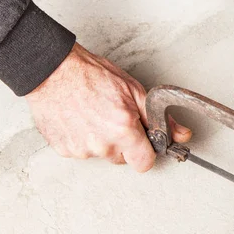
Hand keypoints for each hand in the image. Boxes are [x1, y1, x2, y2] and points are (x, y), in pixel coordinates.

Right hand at [26, 43, 190, 171]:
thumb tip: (182, 135)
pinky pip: (82, 151)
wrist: (51, 70)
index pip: (144, 163)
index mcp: (123, 131)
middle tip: (114, 119)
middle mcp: (103, 145)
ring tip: (94, 115)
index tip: (141, 141)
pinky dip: (83, 139)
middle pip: (123, 159)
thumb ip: (161, 119)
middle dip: (123, 143)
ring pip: (102, 155)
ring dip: (102, 141)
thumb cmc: (91, 75)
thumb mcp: (134, 91)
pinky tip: (80, 119)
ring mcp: (82, 149)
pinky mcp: (65, 150)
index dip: (145, 152)